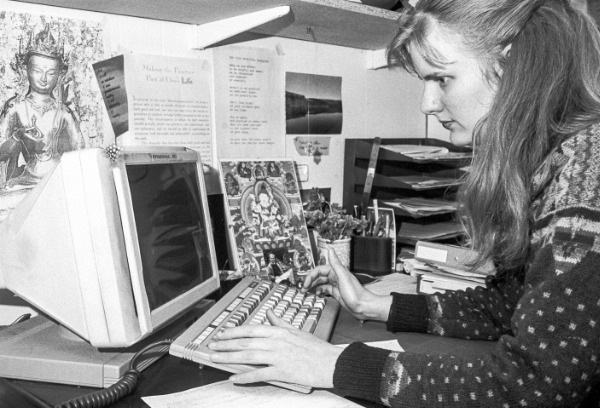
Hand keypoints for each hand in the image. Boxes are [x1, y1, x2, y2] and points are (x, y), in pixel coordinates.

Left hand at [208, 309, 342, 387]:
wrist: (332, 362)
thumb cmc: (317, 348)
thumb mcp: (297, 331)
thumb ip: (280, 323)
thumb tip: (269, 314)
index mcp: (279, 331)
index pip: (251, 329)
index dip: (233, 331)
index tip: (221, 334)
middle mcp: (276, 342)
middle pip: (245, 341)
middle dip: (225, 344)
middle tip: (212, 346)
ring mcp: (279, 356)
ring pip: (248, 355)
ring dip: (229, 357)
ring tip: (215, 359)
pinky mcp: (282, 371)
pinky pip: (259, 373)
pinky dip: (245, 376)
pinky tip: (234, 378)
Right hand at [302, 246, 391, 321]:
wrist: (363, 307)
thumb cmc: (355, 293)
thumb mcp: (343, 277)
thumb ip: (336, 263)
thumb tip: (330, 249)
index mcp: (337, 271)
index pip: (319, 270)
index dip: (311, 276)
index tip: (305, 283)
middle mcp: (336, 277)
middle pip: (319, 277)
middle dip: (310, 281)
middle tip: (303, 289)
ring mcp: (336, 285)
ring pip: (321, 283)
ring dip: (313, 286)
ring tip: (306, 292)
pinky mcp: (337, 293)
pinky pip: (325, 290)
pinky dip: (319, 291)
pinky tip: (317, 294)